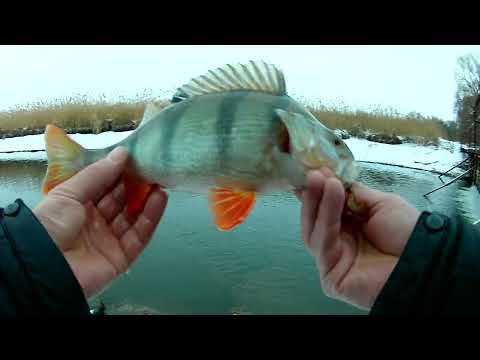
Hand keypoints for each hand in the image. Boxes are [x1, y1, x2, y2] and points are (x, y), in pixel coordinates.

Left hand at [33, 147, 167, 297]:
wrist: (44, 269)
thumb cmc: (51, 225)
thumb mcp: (69, 193)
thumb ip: (97, 174)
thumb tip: (122, 153)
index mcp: (77, 207)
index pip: (103, 187)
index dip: (118, 173)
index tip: (135, 157)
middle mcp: (94, 223)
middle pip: (120, 202)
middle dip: (135, 185)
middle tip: (151, 167)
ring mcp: (108, 241)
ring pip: (133, 218)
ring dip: (146, 200)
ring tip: (159, 181)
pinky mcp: (121, 258)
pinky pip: (139, 236)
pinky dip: (151, 218)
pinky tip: (159, 199)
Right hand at [297, 169, 419, 309]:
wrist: (425, 261)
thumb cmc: (406, 233)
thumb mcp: (380, 204)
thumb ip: (354, 194)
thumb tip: (330, 178)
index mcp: (348, 231)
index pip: (323, 212)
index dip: (316, 192)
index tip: (312, 170)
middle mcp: (337, 246)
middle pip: (314, 221)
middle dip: (314, 195)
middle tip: (314, 173)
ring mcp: (332, 263)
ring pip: (315, 232)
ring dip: (319, 203)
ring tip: (324, 180)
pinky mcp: (331, 279)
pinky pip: (323, 247)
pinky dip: (326, 218)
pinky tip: (332, 195)